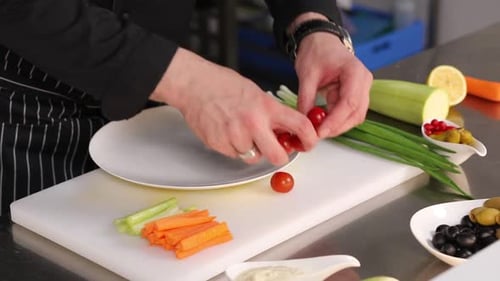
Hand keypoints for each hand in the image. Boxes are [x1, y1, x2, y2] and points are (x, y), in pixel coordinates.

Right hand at [151, 48, 318, 165]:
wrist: (194, 84)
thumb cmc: (222, 85)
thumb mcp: (256, 93)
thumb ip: (272, 114)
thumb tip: (285, 132)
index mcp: (267, 107)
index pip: (300, 126)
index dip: (309, 139)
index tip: (308, 144)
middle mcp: (253, 124)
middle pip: (278, 156)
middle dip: (279, 155)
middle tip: (276, 149)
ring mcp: (235, 136)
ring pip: (253, 157)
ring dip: (251, 149)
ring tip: (240, 130)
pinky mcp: (220, 144)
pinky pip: (235, 155)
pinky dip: (233, 148)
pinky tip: (226, 131)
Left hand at [294, 32, 372, 137]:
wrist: (320, 41)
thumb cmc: (317, 50)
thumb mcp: (307, 73)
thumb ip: (306, 98)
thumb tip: (303, 120)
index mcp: (355, 72)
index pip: (350, 102)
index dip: (335, 120)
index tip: (320, 131)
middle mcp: (363, 81)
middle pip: (356, 113)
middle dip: (336, 126)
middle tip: (316, 134)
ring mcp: (361, 89)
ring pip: (354, 116)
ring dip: (336, 125)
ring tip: (317, 128)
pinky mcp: (354, 95)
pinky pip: (348, 113)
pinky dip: (335, 120)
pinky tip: (321, 121)